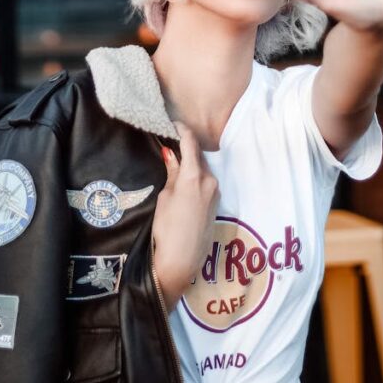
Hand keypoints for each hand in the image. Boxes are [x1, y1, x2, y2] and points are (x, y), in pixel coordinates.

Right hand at [152, 122, 218, 311]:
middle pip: (199, 155)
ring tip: (176, 162)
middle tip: (171, 143)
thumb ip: (172, 173)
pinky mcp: (217, 202)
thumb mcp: (165, 197)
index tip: (173, 124)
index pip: (191, 142)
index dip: (182, 130)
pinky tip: (185, 180)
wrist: (182, 259)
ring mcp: (216, 191)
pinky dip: (197, 175)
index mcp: (195, 176)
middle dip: (186, 147)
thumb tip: (171, 154)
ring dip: (192, 162)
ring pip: (204, 168)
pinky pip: (207, 181)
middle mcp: (210, 180)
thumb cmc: (168, 228)